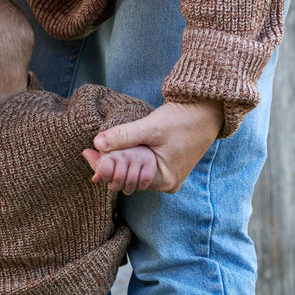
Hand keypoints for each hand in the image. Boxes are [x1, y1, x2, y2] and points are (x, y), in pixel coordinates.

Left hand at [89, 100, 223, 192]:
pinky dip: (130, 158)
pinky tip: (116, 149)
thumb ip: (124, 135)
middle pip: (128, 178)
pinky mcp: (167, 166)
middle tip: (89, 152)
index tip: (87, 154)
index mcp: (163, 180)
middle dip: (109, 165)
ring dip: (119, 161)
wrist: (206, 111)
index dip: (104, 168)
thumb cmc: (183, 119)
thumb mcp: (151, 127)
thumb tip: (97, 142)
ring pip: (134, 172)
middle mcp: (166, 183)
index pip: (125, 179)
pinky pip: (142, 166)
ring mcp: (167, 176)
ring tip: (99, 150)